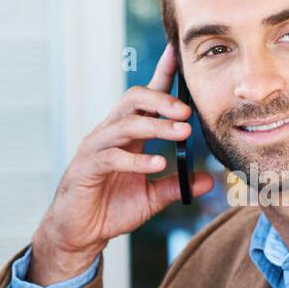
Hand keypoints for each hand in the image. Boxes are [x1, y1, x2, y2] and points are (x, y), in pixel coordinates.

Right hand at [28, 43, 214, 284]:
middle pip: (134, 99)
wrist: (79, 234)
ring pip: (126, 124)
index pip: (146, 97)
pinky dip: (137, 159)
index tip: (178, 54)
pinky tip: (158, 163)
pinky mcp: (86, 168)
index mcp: (127, 134)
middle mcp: (110, 133)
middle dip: (162, 100)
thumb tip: (209, 180)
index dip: (162, 74)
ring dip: (157, 126)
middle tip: (188, 112)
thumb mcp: (151, 197)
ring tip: (183, 133)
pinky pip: (112, 157)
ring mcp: (96, 148)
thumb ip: (176, 185)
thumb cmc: (111, 209)